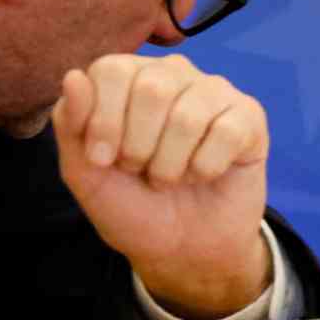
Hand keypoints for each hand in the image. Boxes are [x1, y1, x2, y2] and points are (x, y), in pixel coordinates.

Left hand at [50, 54, 272, 319]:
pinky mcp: (248, 116)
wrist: (179, 250)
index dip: (104, 121)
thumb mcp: (85, 173)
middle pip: (152, 88)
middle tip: (141, 171)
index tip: (103, 161)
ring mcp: (213, 91)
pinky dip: (206, 169)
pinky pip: (227, 133)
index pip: (112, 70)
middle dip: (139, 146)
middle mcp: (171, 74)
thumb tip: (73, 76)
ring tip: (170, 178)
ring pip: (189, 116)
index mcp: (127, 78)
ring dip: (171, 165)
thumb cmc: (130, 205)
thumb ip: (71, 125)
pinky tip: (203, 175)